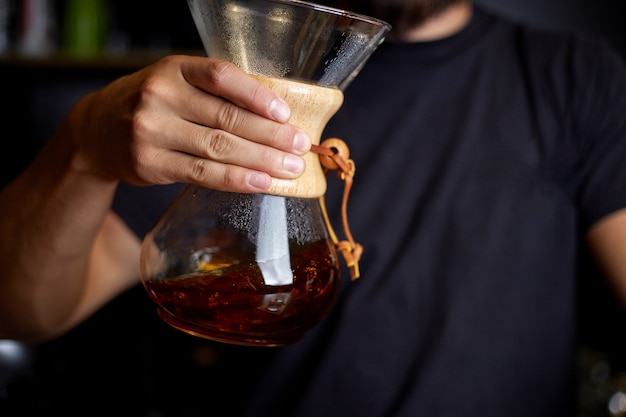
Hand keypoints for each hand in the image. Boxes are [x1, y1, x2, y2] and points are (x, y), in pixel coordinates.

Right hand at [62, 55, 310, 192]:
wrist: (97, 130)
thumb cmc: (153, 105)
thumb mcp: (176, 84)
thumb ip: (214, 94)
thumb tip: (275, 118)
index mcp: (173, 69)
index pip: (221, 76)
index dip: (257, 95)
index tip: (285, 113)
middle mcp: (159, 96)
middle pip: (226, 117)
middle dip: (270, 135)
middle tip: (300, 147)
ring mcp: (151, 131)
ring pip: (218, 147)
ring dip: (260, 160)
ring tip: (290, 169)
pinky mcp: (149, 163)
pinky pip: (201, 174)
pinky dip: (235, 179)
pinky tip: (260, 183)